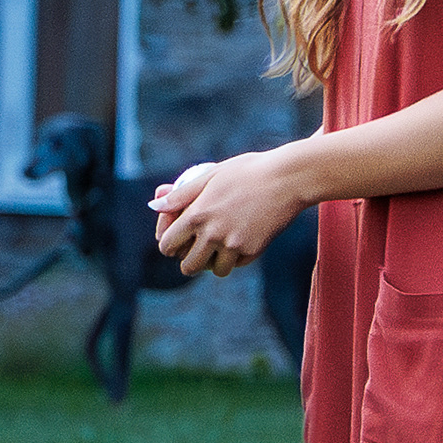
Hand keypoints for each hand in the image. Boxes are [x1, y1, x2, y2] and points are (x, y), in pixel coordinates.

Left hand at [150, 149, 303, 276]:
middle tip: (196, 250)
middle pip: (188, 266)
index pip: (167, 245)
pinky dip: (235, 258)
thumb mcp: (209, 175)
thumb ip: (180, 195)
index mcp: (196, 215)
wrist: (288, 178)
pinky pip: (237, 264)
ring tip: (218, 248)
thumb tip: (154, 205)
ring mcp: (234, 245)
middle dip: (189, 260)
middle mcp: (212, 234)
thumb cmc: (247, 171)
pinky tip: (240, 241)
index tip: (175, 242)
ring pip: (215, 270)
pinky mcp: (254, 250)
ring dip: (214, 262)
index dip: (168, 245)